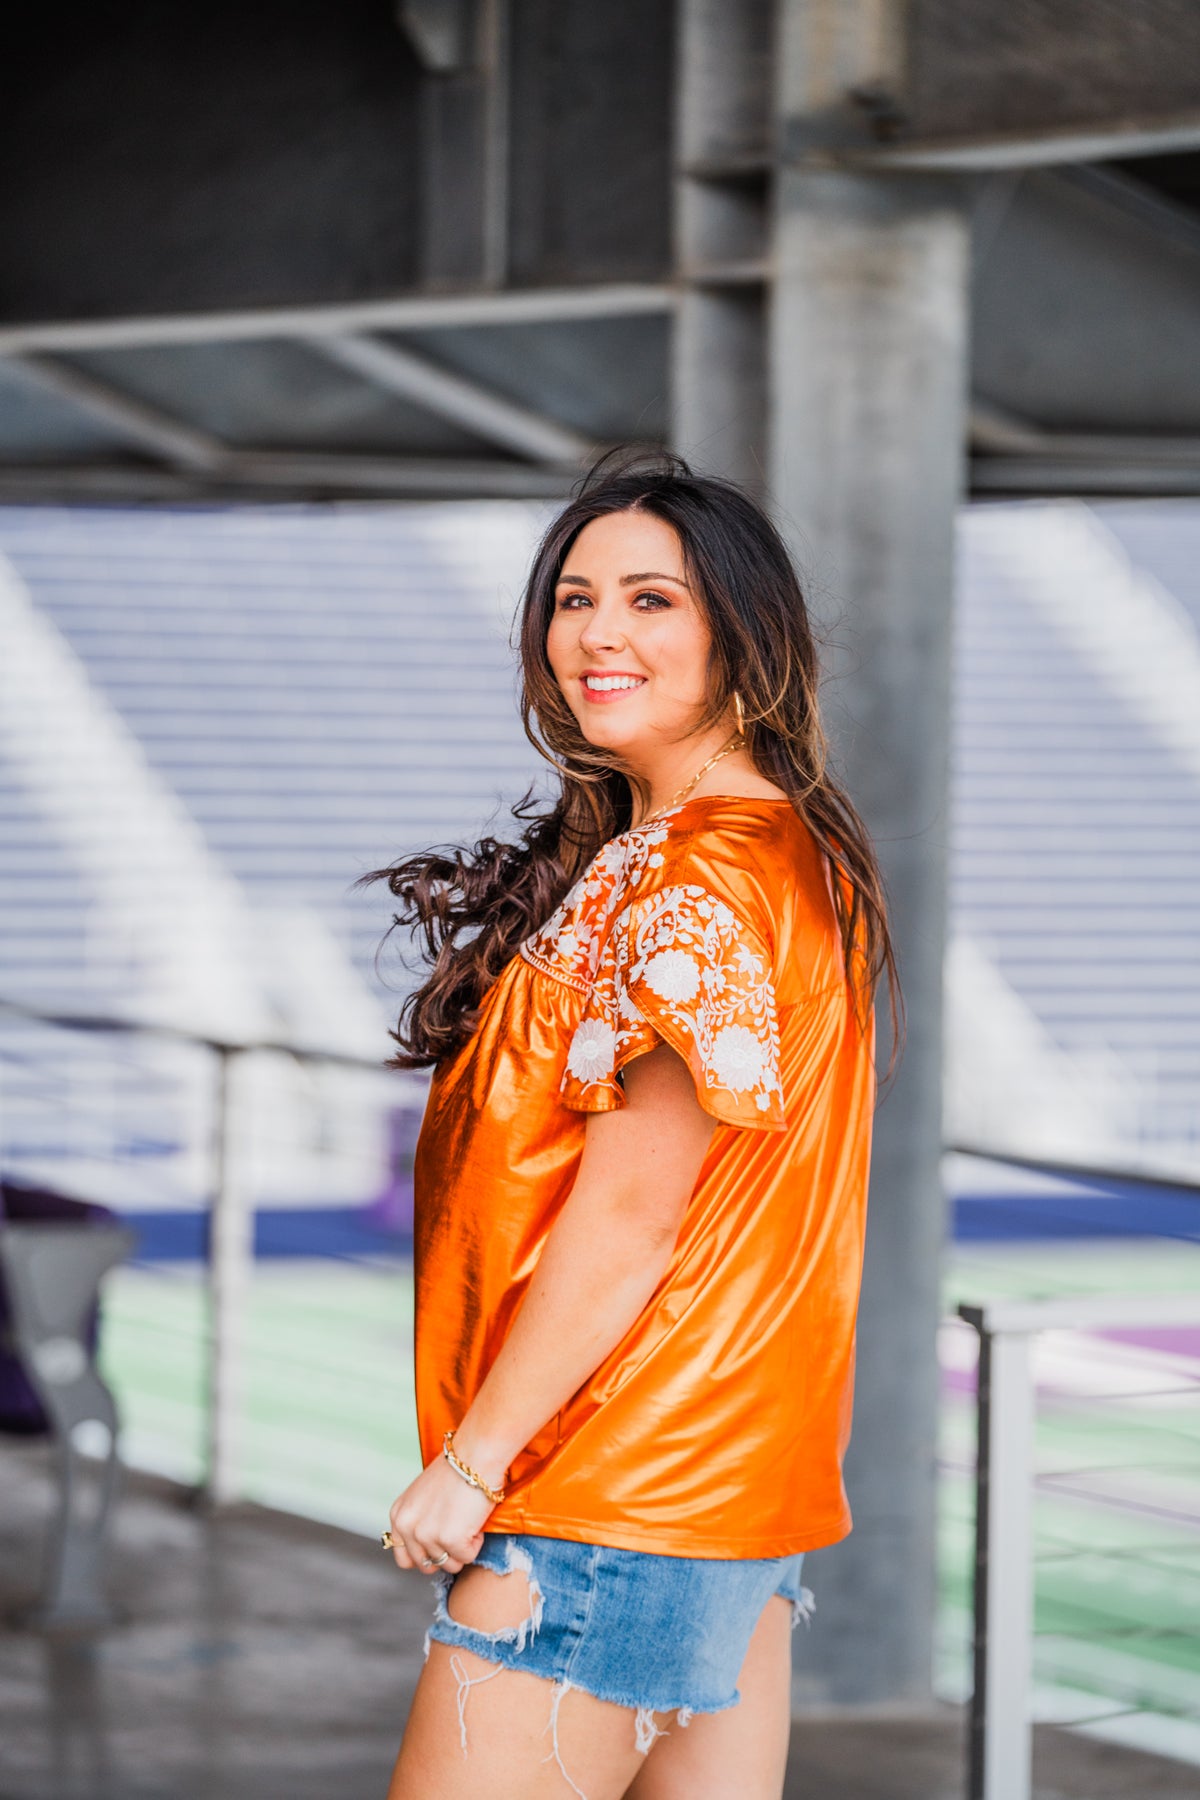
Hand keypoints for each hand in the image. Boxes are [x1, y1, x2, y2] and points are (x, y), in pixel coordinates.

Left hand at [386, 1454, 494, 1574]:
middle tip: (457, 1531)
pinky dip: (476, 1542)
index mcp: (398, 1516)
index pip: (404, 1559)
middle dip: (445, 1554)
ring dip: (463, 1548)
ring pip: (450, 1564)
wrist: (474, 1455)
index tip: (440, 1544)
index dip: (425, 1556)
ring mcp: (427, 1534)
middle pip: (426, 1566)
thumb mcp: (422, 1497)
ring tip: (466, 1520)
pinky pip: (467, 1557)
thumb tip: (426, 1550)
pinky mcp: (450, 1538)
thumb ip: (417, 1522)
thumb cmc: (456, 1470)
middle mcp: (407, 1527)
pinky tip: (474, 1518)